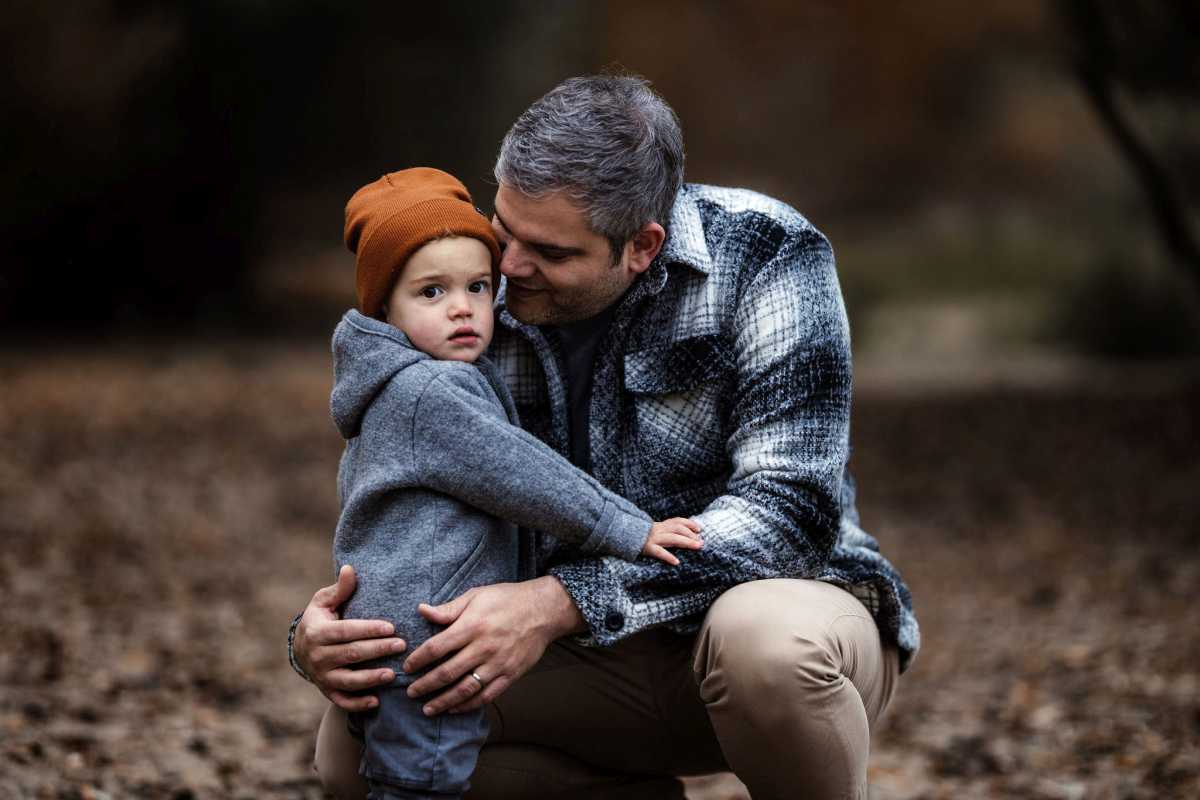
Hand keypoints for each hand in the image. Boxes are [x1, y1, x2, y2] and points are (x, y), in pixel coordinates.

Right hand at [293, 564, 407, 711]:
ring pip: (348, 680)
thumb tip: (350, 569)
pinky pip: (342, 700)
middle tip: (402, 645)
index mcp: (317, 632)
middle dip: (378, 650)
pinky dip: (358, 703)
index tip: (391, 627)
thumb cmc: (320, 619)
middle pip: (351, 654)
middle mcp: (317, 656)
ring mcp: (321, 676)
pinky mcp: (327, 690)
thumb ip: (340, 589)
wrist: (301, 648)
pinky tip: (377, 701)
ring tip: (393, 675)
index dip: (369, 629)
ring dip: (370, 679)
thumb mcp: (324, 601)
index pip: (346, 631)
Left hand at [402, 576, 582, 715]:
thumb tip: (421, 610)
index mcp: (472, 625)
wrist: (544, 610)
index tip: (407, 667)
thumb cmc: (507, 599)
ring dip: (443, 701)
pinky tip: (454, 708)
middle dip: (425, 685)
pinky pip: (486, 696)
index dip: (418, 660)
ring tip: (427, 708)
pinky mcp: (510, 675)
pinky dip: (468, 705)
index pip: (437, 647)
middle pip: (447, 672)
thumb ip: (449, 608)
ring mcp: (498, 664)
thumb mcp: (476, 595)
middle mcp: (484, 647)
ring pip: (465, 689)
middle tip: (410, 692)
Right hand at [642, 517, 702, 564]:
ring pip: (672, 538)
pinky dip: (668, 556)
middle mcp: (658, 529)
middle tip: (701, 542)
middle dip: (691, 535)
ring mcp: (653, 538)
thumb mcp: (654, 531)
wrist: (623, 535)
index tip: (699, 529)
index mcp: (661, 525)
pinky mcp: (647, 548)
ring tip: (697, 547)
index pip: (678, 521)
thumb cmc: (641, 537)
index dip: (689, 524)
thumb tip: (684, 536)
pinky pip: (659, 552)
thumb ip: (666, 531)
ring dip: (686, 542)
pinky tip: (676, 562)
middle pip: (678, 529)